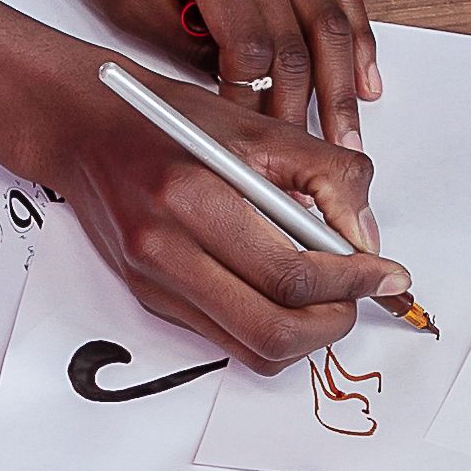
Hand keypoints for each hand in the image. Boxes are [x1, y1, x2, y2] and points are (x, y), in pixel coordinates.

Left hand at [30, 0, 383, 140]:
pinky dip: (357, 39)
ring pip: (330, 21)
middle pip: (298, 41)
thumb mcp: (120, 1)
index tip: (246, 144)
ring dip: (343, 85)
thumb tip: (237, 96)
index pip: (249, 48)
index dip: (252, 104)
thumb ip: (182, 46)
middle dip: (305, 110)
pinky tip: (365, 80)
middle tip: (311, 162)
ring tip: (349, 137)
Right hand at [30, 52, 400, 368]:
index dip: (353, 283)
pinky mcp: (150, 299)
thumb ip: (327, 175)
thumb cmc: (171, 120)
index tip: (387, 275)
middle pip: (273, 331)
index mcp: (195, 198)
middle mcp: (166, 251)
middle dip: (334, 323)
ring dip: (304, 334)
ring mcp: (154, 284)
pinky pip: (224, 337)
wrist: (84, 129)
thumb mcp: (259, 128)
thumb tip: (365, 240)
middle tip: (360, 295)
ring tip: (326, 296)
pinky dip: (267, 324)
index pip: (291, 273)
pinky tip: (281, 290)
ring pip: (251, 349)